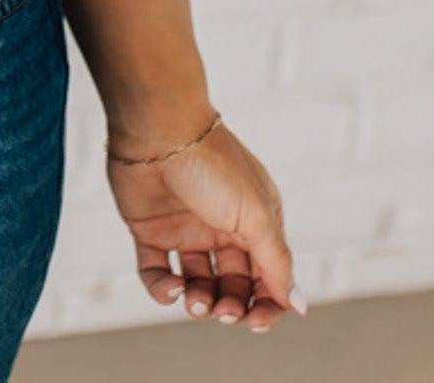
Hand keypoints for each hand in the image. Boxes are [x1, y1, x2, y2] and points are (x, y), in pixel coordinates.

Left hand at [105, 110, 303, 333]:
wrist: (157, 129)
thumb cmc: (212, 165)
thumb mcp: (256, 216)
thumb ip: (277, 263)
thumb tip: (299, 305)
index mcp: (255, 221)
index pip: (268, 276)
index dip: (267, 304)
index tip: (258, 321)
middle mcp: (222, 227)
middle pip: (233, 285)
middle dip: (233, 306)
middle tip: (226, 311)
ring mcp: (186, 229)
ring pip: (197, 284)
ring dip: (200, 303)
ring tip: (196, 300)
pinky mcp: (151, 230)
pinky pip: (157, 273)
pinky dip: (163, 290)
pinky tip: (172, 288)